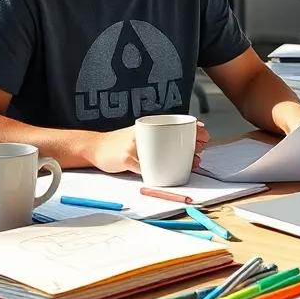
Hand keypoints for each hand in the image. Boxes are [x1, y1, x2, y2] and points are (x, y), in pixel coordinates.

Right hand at [92, 120, 210, 174]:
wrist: (95, 147)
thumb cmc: (120, 145)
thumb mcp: (139, 137)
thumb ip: (154, 139)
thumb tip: (180, 149)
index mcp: (147, 126)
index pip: (174, 123)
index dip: (191, 128)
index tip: (205, 135)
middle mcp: (143, 133)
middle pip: (173, 136)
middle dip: (191, 144)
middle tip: (201, 151)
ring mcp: (135, 145)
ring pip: (162, 154)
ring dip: (181, 160)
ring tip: (192, 162)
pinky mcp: (127, 158)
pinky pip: (145, 168)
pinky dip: (155, 173)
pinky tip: (166, 175)